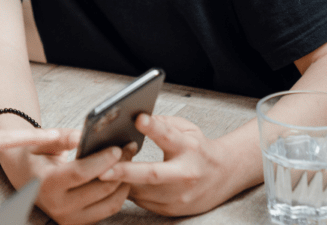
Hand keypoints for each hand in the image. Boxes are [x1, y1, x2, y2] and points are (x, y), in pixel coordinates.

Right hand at [0, 132, 129, 224]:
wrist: (23, 177)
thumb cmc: (33, 155)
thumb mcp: (41, 142)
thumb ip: (62, 138)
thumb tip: (84, 135)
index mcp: (45, 184)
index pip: (80, 173)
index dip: (102, 161)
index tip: (117, 148)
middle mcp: (57, 206)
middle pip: (100, 189)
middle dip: (119, 168)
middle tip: (130, 148)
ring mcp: (69, 218)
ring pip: (110, 202)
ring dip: (124, 181)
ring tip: (129, 160)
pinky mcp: (79, 222)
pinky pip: (108, 208)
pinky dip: (119, 192)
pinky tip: (122, 175)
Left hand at [100, 114, 239, 215]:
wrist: (224, 175)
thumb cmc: (199, 148)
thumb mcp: (186, 128)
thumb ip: (161, 122)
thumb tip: (132, 117)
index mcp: (189, 148)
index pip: (169, 136)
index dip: (153, 128)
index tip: (138, 118)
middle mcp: (185, 174)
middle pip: (153, 174)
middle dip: (126, 172)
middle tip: (102, 170)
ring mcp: (180, 196)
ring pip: (142, 192)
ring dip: (120, 182)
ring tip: (102, 172)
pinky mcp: (173, 209)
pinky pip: (142, 201)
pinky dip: (128, 191)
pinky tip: (118, 182)